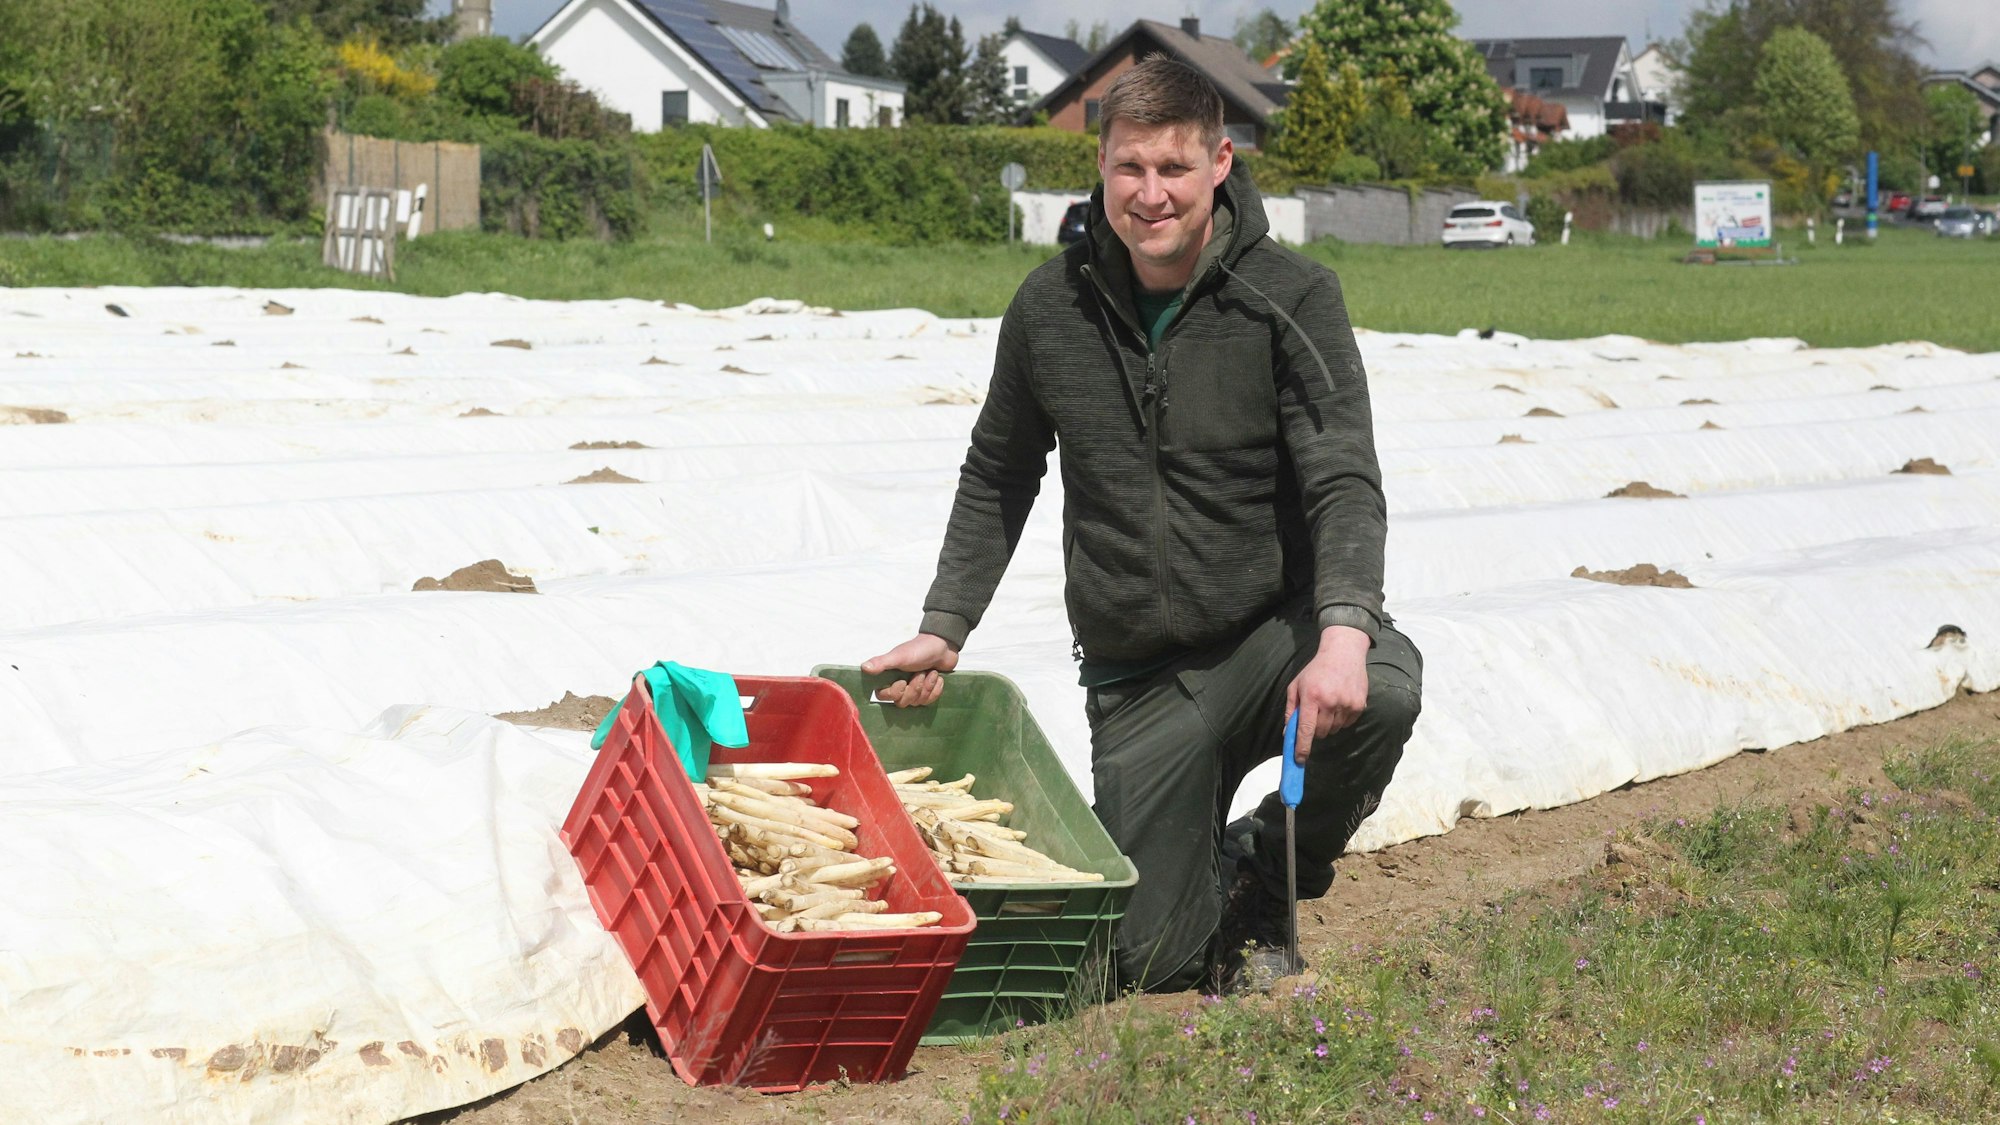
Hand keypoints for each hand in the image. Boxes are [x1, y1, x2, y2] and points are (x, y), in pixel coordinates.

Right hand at [860, 634, 958, 707]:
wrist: (943, 646)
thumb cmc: (919, 649)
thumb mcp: (899, 656)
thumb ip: (882, 662)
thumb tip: (864, 667)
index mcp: (889, 677)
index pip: (883, 696)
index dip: (894, 692)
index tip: (902, 681)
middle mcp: (900, 686)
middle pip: (902, 702)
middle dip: (914, 689)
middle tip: (921, 673)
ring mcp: (914, 690)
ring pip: (917, 702)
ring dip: (927, 686)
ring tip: (930, 672)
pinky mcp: (928, 692)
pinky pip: (930, 701)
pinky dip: (936, 689)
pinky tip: (937, 677)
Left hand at [1285, 626, 1369, 761]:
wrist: (1343, 653)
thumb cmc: (1315, 670)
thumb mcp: (1297, 686)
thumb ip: (1291, 710)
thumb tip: (1288, 734)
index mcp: (1312, 696)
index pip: (1306, 729)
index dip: (1302, 747)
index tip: (1299, 760)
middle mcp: (1330, 701)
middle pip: (1320, 732)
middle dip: (1314, 731)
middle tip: (1314, 716)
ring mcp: (1347, 704)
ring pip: (1334, 730)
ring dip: (1328, 724)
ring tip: (1327, 705)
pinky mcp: (1359, 705)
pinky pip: (1347, 724)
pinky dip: (1341, 719)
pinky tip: (1339, 702)